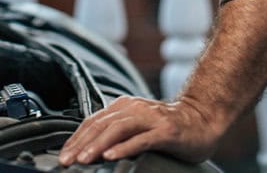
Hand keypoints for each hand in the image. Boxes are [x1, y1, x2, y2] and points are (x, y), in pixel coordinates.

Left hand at [57, 96, 223, 165]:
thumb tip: (88, 148)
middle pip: (102, 125)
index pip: (93, 122)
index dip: (76, 138)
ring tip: (84, 159)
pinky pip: (142, 139)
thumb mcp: (137, 125)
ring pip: (118, 130)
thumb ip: (116, 131)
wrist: (203, 119)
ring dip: (98, 145)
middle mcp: (135, 108)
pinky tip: (111, 156)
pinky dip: (124, 147)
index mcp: (125, 106)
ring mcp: (151, 118)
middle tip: (67, 160)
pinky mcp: (166, 131)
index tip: (63, 155)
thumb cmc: (169, 127)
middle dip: (81, 144)